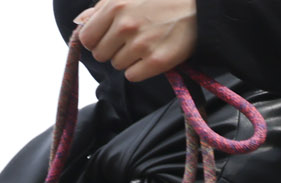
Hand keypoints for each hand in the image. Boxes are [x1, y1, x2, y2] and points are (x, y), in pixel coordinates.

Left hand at [75, 0, 197, 81]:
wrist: (200, 9)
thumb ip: (102, 7)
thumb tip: (80, 22)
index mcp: (115, 6)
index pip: (87, 38)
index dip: (96, 40)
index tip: (108, 39)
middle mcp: (125, 26)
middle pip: (101, 55)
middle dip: (112, 50)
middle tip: (131, 40)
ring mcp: (141, 45)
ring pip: (118, 66)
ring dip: (129, 59)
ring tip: (146, 44)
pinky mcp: (157, 61)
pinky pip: (132, 76)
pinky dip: (140, 70)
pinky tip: (152, 56)